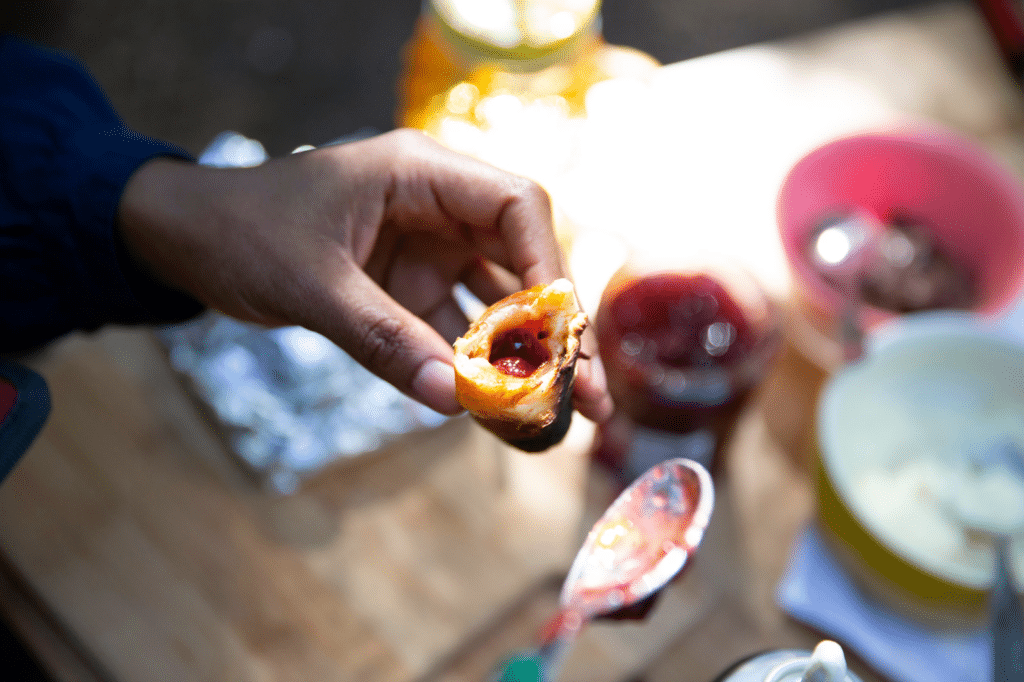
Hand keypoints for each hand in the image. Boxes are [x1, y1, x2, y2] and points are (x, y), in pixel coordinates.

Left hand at [118, 129, 611, 421]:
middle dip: (556, 328)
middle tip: (589, 392)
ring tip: (567, 411)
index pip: (514, 206)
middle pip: (523, 260)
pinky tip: (506, 408)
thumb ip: (382, 338)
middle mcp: (437, 208)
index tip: (561, 333)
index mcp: (419, 173)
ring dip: (529, 355)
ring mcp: (427, 250)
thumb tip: (452, 401)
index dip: (549, 267)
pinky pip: (458, 328)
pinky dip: (480, 366)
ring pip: (498, 301)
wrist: (187, 240)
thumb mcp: (311, 285)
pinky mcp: (410, 287)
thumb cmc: (241, 233)